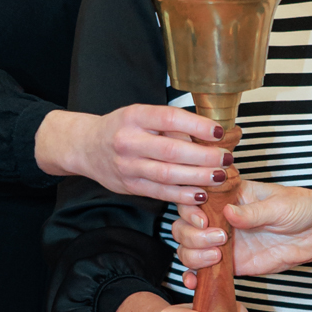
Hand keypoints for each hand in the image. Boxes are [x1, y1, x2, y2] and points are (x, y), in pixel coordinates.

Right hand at [36, 103, 238, 199]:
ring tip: (219, 176)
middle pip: (172, 151)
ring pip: (168, 174)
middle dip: (204, 156)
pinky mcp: (129, 186)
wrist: (86, 146)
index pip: (169, 119)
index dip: (197, 126)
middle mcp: (129, 141)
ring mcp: (128, 166)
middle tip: (225, 158)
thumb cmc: (122, 128)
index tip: (218, 132)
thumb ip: (170, 125)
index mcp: (135, 117)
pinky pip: (160, 192)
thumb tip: (210, 134)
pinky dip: (182, 195)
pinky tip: (200, 194)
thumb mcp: (141, 115)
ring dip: (198, 177)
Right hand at [174, 181, 311, 279]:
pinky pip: (204, 270)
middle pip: (184, 226)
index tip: (203, 220)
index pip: (194, 198)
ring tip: (217, 256)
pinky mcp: (231, 264)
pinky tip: (195, 281)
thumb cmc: (301, 208)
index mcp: (229, 196)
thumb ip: (254, 212)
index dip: (190, 210)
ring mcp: (223, 242)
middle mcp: (220, 218)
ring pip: (188, 248)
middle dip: (193, 235)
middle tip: (219, 239)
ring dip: (193, 255)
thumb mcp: (280, 205)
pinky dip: (194, 276)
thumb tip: (229, 212)